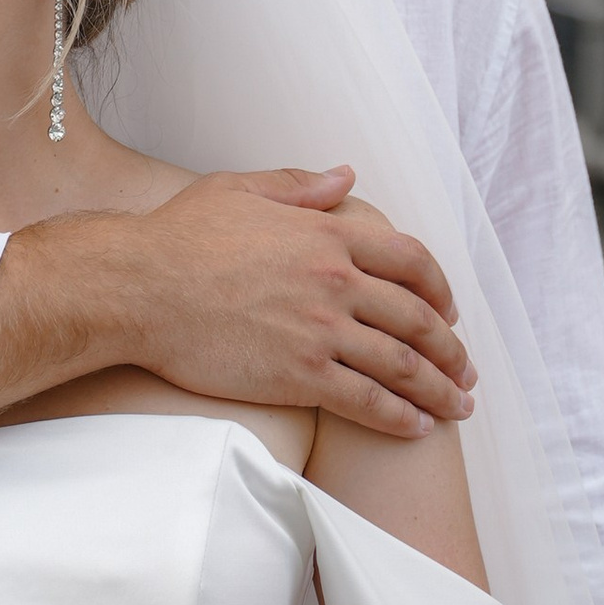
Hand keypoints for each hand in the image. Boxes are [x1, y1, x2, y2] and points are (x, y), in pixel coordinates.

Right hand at [119, 168, 473, 440]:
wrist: (136, 287)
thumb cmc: (178, 236)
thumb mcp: (241, 189)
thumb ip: (300, 183)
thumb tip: (348, 176)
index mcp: (328, 234)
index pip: (412, 261)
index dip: (440, 290)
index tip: (450, 313)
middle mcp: (336, 281)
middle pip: (418, 319)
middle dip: (451, 351)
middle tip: (466, 375)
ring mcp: (321, 329)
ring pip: (402, 365)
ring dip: (438, 391)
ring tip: (457, 410)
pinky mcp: (300, 375)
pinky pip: (366, 401)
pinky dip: (399, 417)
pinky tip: (416, 428)